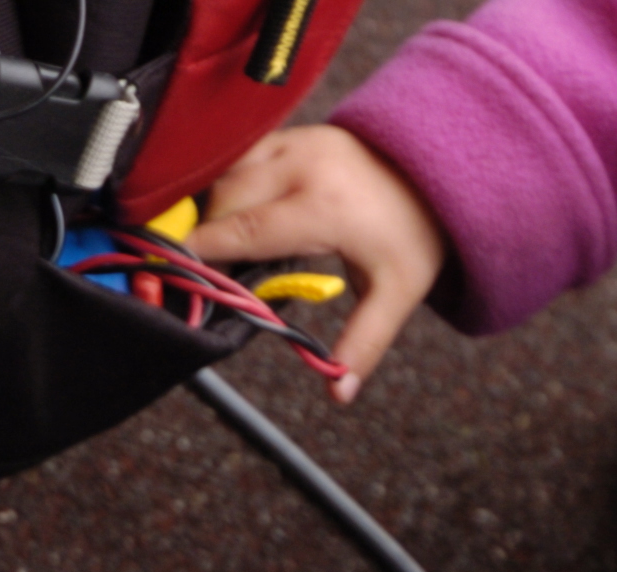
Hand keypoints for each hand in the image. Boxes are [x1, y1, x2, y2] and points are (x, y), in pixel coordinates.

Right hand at [182, 125, 447, 404]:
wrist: (443, 169)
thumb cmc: (415, 234)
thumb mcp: (396, 295)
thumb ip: (363, 343)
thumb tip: (340, 393)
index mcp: (322, 207)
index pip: (242, 230)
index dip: (202, 252)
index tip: (173, 271)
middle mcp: (302, 165)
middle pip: (224, 199)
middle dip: (205, 233)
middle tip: (203, 270)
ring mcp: (295, 142)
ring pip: (225, 171)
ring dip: (211, 205)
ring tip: (215, 242)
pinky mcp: (291, 133)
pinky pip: (239, 155)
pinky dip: (225, 182)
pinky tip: (228, 210)